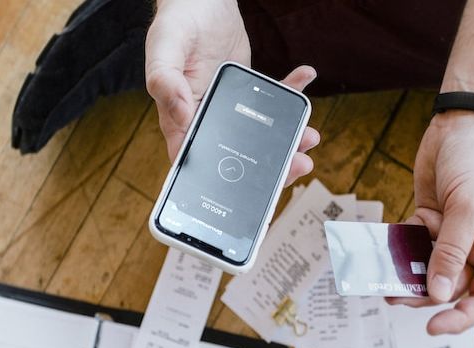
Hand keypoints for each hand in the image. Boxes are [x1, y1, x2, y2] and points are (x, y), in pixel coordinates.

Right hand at [145, 0, 319, 183]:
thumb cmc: (176, 23)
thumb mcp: (164, 49)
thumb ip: (165, 82)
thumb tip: (182, 114)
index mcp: (179, 120)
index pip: (198, 165)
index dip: (222, 189)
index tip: (252, 198)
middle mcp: (205, 120)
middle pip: (237, 159)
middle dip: (270, 168)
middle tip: (298, 164)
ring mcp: (229, 110)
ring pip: (260, 139)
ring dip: (288, 141)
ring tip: (310, 135)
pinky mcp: (248, 94)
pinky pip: (272, 102)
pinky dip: (292, 93)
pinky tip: (306, 78)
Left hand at [389, 112, 473, 334]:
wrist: (464, 121)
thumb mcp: (470, 207)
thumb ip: (452, 251)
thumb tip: (439, 292)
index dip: (462, 317)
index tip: (434, 327)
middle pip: (449, 286)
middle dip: (422, 295)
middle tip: (394, 297)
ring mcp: (449, 235)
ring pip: (424, 269)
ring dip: (404, 277)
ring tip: (380, 281)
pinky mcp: (428, 220)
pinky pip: (409, 244)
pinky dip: (394, 250)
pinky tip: (377, 253)